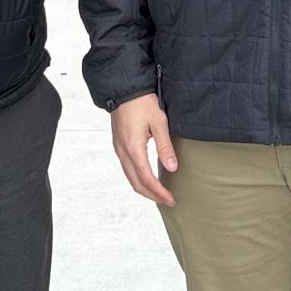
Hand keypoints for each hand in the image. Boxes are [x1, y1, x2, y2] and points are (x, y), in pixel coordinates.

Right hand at [109, 93, 177, 207]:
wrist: (124, 89)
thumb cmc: (142, 102)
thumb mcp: (159, 122)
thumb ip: (165, 147)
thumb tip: (172, 168)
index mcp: (133, 148)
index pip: (146, 178)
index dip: (159, 192)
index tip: (171, 199)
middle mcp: (123, 152)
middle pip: (136, 183)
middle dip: (152, 195)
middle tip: (168, 201)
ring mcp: (119, 149)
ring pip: (130, 177)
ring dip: (144, 188)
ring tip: (159, 193)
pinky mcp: (119, 145)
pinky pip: (127, 169)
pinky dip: (138, 179)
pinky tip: (148, 178)